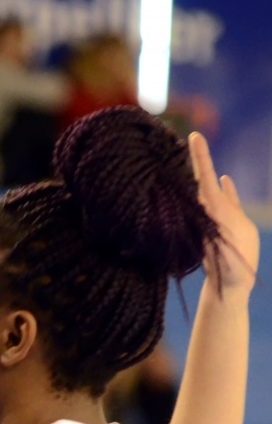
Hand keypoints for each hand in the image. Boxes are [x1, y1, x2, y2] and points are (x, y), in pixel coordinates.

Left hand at [189, 132, 257, 295]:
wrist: (229, 285)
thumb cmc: (228, 267)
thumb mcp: (226, 240)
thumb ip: (220, 212)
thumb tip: (214, 189)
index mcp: (212, 211)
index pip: (204, 179)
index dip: (200, 158)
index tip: (194, 137)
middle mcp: (212, 212)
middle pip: (202, 182)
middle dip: (197, 161)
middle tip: (193, 138)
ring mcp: (220, 218)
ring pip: (212, 191)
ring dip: (205, 173)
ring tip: (200, 151)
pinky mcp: (230, 225)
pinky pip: (229, 202)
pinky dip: (227, 190)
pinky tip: (224, 177)